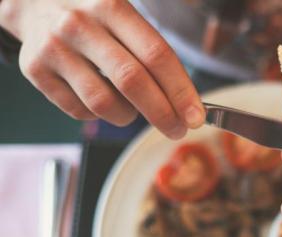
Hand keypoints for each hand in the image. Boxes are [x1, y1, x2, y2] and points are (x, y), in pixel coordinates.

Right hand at [0, 0, 204, 138]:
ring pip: (103, 103)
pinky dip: (98, 115)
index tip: (195, 116)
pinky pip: (79, 111)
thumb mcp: (123, 12)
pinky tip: (103, 100)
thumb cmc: (93, 14)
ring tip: (133, 110)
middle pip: (132, 82)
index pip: (156, 55)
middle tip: (177, 129)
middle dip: (162, 114)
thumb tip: (188, 103)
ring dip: (128, 116)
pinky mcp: (35, 69)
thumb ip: (153, 50)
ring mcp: (55, 47)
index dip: (180, 90)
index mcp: (112, 6)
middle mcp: (80, 25)